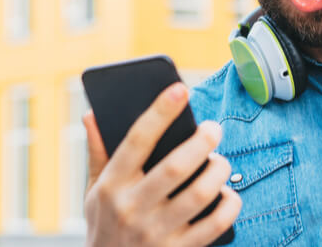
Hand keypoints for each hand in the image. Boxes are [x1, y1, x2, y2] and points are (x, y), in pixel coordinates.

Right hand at [82, 83, 241, 245]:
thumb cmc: (105, 226)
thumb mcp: (93, 192)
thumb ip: (97, 153)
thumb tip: (92, 114)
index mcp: (110, 186)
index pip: (136, 140)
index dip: (160, 111)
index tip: (180, 89)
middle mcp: (131, 208)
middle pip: (175, 167)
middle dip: (201, 141)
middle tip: (214, 128)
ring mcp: (155, 232)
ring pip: (199, 194)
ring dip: (218, 171)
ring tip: (220, 161)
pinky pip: (214, 224)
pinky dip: (229, 205)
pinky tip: (229, 194)